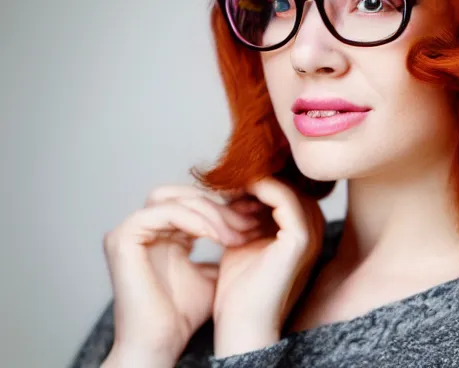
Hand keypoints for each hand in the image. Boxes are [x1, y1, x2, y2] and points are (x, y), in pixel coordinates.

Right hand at [101, 184, 266, 366]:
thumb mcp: (209, 273)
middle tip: (248, 221)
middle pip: (184, 194)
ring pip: (176, 199)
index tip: (254, 215)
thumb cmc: (182, 314)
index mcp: (160, 231)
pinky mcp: (123, 237)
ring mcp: (129, 229)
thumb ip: (219, 247)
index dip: (224, 206)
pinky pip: (164, 213)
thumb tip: (246, 226)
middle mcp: (142, 226)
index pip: (193, 201)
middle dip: (219, 207)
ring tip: (234, 234)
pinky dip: (193, 220)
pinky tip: (216, 236)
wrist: (160, 345)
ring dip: (210, 213)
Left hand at [212, 177, 325, 357]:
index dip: (258, 179)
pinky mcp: (302, 239)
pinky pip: (284, 198)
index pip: (284, 187)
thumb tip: (238, 179)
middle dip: (256, 178)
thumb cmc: (241, 282)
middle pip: (287, 184)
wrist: (241, 320)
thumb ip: (248, 210)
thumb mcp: (245, 235)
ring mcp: (312, 233)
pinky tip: (236, 191)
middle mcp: (314, 228)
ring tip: (229, 183)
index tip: (229, 177)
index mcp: (303, 228)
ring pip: (286, 186)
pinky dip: (260, 189)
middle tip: (228, 177)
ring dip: (256, 181)